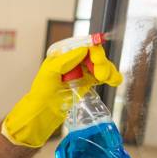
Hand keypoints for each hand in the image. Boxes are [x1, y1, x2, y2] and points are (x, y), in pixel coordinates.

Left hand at [1, 45, 122, 147]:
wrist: (43, 111)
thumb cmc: (42, 91)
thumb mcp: (50, 72)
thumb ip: (66, 60)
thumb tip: (84, 49)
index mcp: (62, 54)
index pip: (82, 45)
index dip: (92, 49)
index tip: (97, 59)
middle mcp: (73, 61)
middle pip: (94, 55)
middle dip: (101, 62)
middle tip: (101, 74)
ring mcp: (81, 72)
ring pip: (100, 65)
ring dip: (108, 69)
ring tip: (108, 79)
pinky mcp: (87, 83)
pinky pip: (102, 76)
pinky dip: (111, 77)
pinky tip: (114, 80)